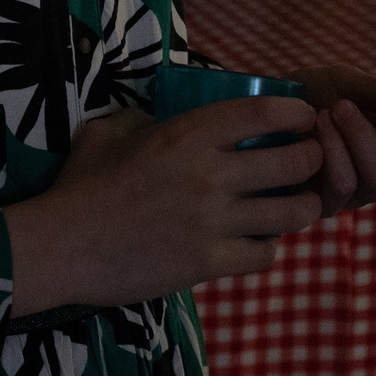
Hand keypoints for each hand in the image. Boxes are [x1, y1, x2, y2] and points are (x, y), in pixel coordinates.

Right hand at [5, 98, 325, 310]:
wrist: (64, 246)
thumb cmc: (82, 184)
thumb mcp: (109, 131)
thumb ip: (144, 118)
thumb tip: (165, 116)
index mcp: (187, 135)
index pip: (263, 114)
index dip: (296, 112)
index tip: (303, 116)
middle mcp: (209, 175)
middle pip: (294, 163)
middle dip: (312, 158)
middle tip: (306, 160)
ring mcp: (213, 222)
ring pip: (291, 213)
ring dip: (300, 206)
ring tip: (292, 203)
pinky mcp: (209, 263)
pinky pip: (265, 254)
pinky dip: (267, 247)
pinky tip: (254, 241)